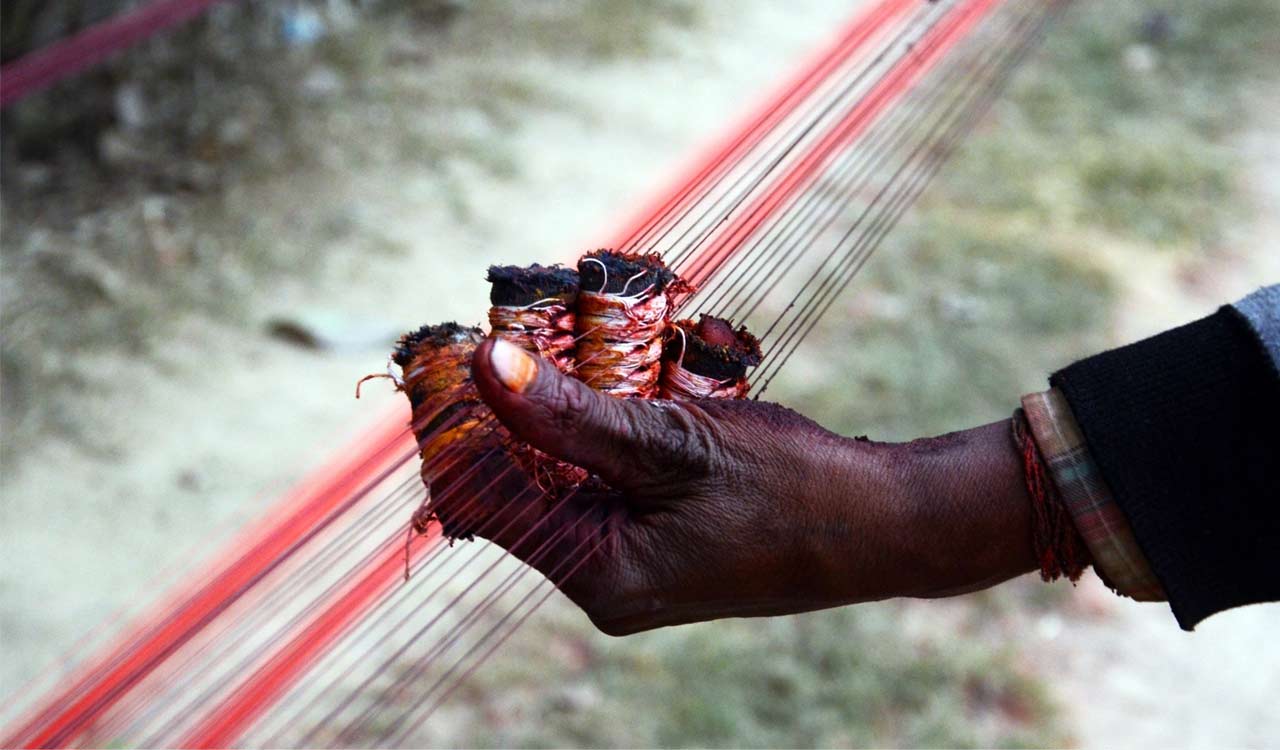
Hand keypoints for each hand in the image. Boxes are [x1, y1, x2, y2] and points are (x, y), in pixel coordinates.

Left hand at [460, 337, 1036, 634]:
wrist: (886, 525)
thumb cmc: (791, 490)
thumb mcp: (670, 444)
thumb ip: (571, 413)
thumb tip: (485, 366)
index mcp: (599, 575)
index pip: (489, 500)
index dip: (462, 427)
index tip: (450, 352)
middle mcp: (607, 576)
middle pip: (525, 480)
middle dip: (517, 403)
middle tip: (517, 324)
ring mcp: (636, 556)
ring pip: (568, 468)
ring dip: (566, 401)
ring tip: (568, 330)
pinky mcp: (663, 531)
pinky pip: (610, 470)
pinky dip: (610, 417)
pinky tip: (626, 366)